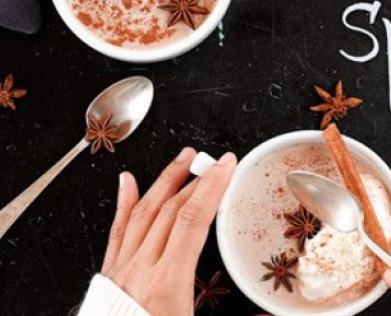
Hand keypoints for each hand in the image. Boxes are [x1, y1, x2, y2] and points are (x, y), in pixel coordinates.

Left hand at [100, 147, 236, 314]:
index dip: (211, 188)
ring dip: (164, 180)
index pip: (193, 221)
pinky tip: (128, 181)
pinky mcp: (111, 272)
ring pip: (144, 212)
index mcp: (167, 285)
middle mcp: (141, 269)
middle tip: (210, 160)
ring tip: (181, 159)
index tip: (226, 167)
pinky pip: (117, 229)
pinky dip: (124, 202)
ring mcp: (122, 268)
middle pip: (170, 210)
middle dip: (194, 179)